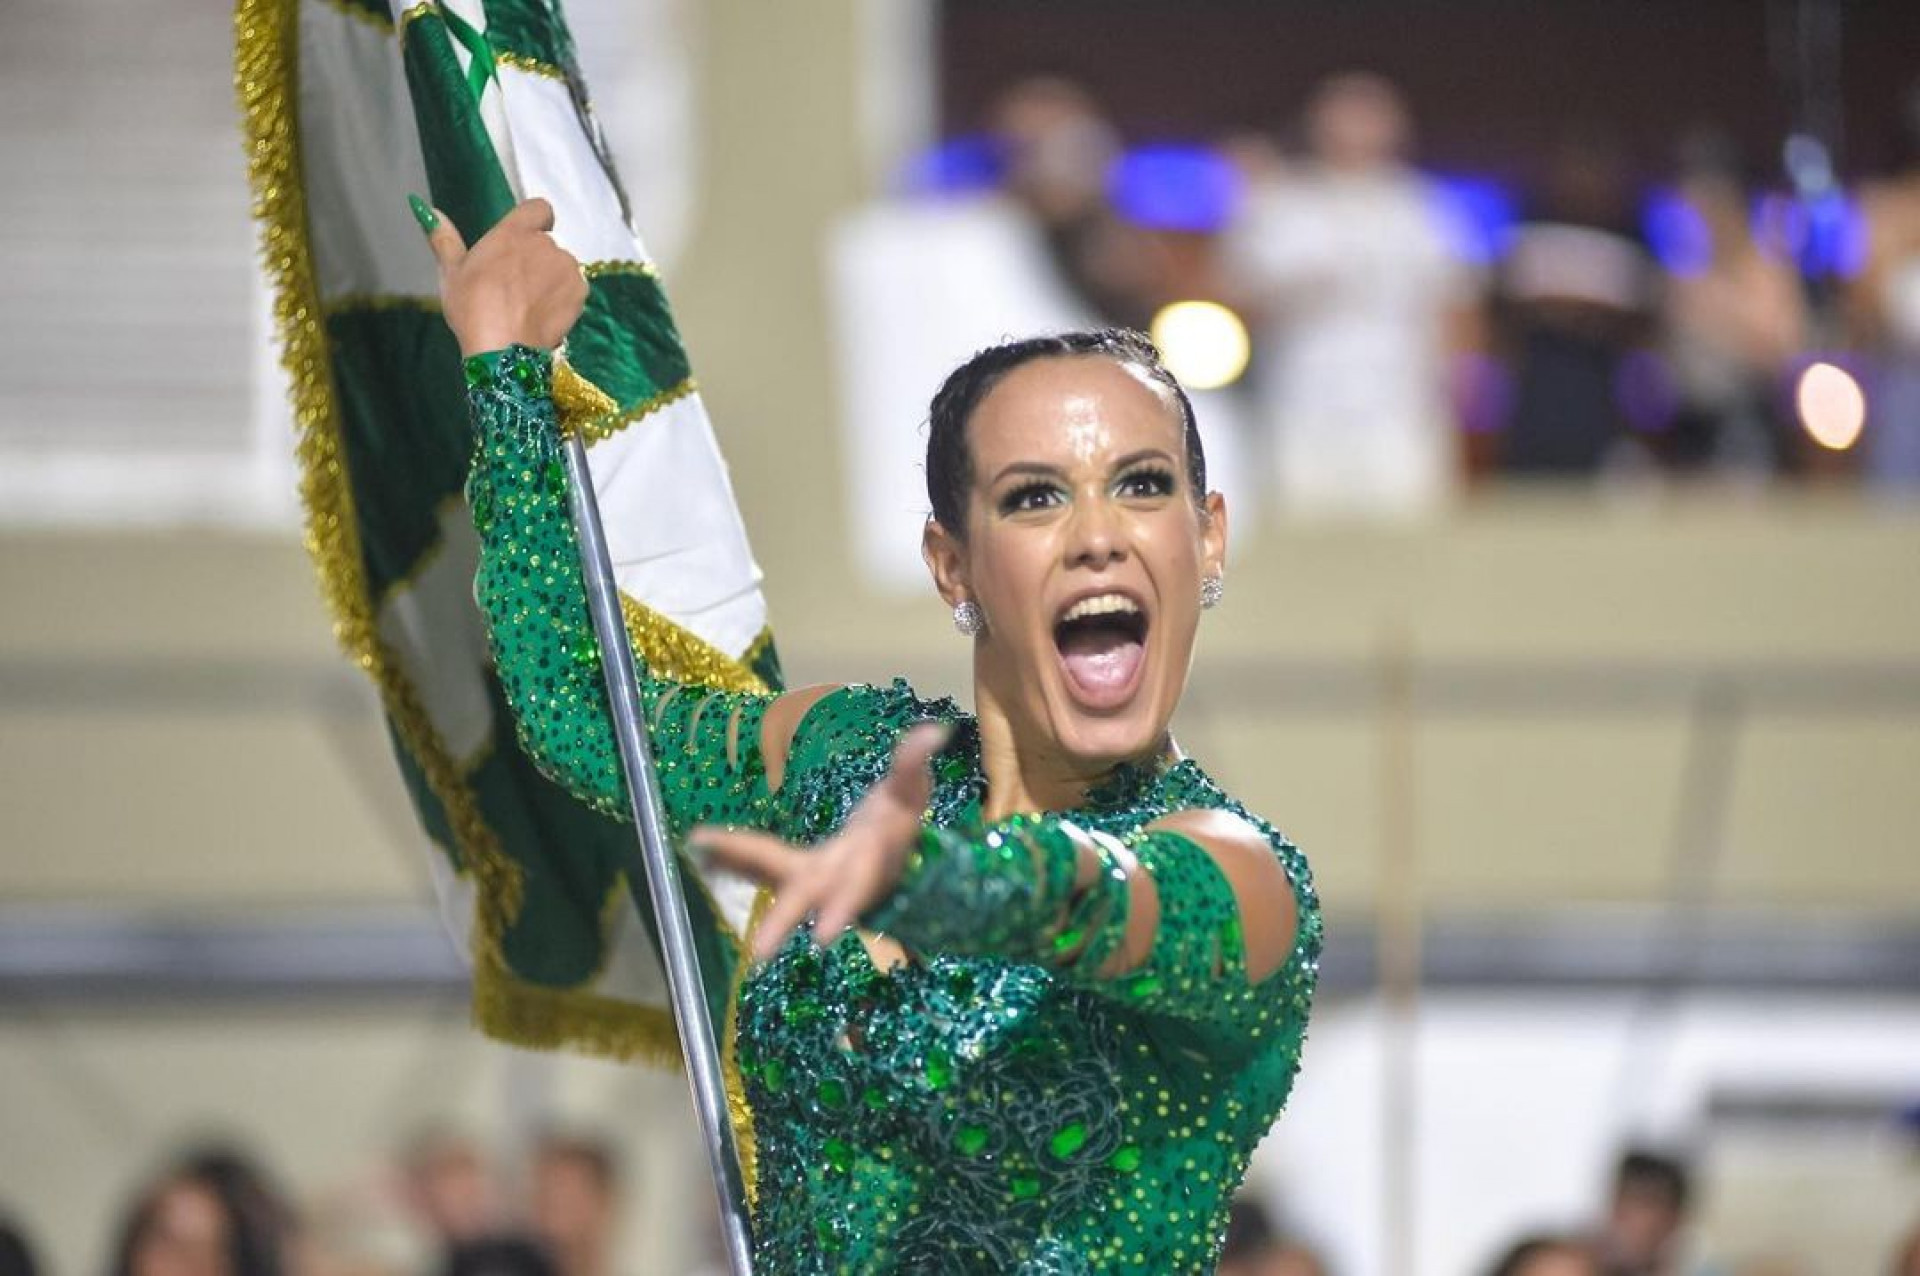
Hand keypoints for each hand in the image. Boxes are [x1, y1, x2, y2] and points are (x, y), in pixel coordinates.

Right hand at [421, 197, 588, 356]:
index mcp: (514, 232)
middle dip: (534, 258)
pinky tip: (543, 315)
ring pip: (561, 266)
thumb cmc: (472, 308)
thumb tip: (427, 208)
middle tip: (513, 285)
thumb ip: (444, 237)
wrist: (502, 350)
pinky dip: (562, 298)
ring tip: (527, 304)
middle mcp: (545, 244)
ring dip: (550, 278)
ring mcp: (566, 268)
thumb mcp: (451, 272)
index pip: (538, 208)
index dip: (535, 220)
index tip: (524, 237)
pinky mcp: (580, 293)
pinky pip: (573, 289)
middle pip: (546, 243)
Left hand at [695, 724, 948, 961]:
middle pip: (806, 900)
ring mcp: (807, 876)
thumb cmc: (900, 821)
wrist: (886, 849)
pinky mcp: (789, 868)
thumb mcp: (912, 791)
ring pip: (769, 874)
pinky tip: (700, 850)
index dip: (842, 909)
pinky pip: (755, 863)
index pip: (855, 887)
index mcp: (866, 864)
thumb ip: (914, 763)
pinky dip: (730, 857)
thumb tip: (932, 731)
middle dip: (782, 922)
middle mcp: (832, 878)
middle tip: (758, 953)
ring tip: (701, 852)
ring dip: (736, 866)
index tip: (822, 937)